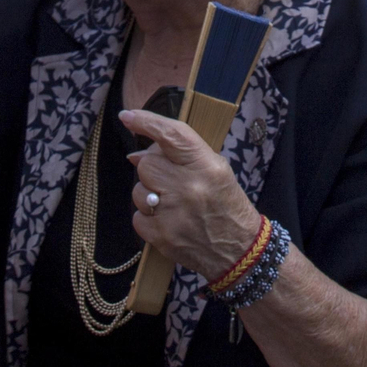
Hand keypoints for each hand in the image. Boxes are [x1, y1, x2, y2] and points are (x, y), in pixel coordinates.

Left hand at [120, 109, 262, 281]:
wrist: (239, 250)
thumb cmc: (227, 205)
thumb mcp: (216, 170)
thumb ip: (181, 156)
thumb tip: (136, 154)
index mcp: (206, 167)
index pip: (171, 136)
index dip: (147, 122)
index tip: (127, 116)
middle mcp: (189, 188)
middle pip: (147, 164)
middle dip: (153, 169)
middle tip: (169, 179)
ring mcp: (173, 213)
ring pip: (139, 190)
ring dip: (150, 195)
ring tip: (172, 204)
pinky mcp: (161, 236)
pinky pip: (137, 216)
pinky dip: (148, 218)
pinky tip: (168, 220)